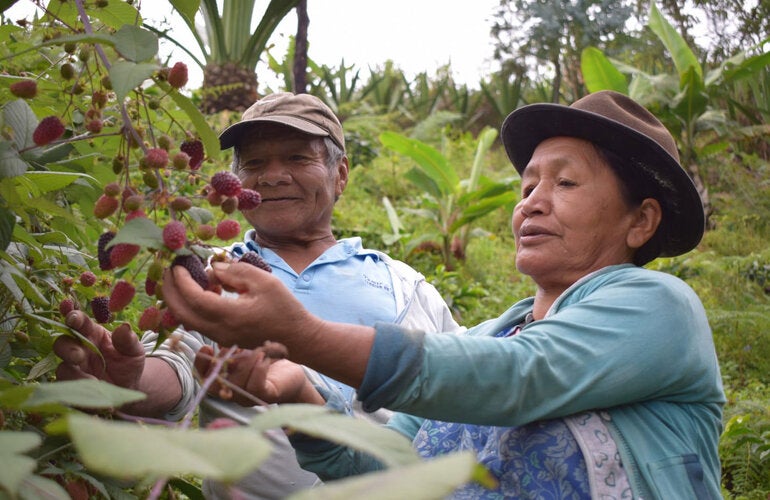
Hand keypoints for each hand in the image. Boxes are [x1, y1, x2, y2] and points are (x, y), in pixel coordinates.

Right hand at [53, 310, 144, 389]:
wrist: (129, 388)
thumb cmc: (129, 363)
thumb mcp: (134, 351)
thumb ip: (128, 340)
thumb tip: (124, 327)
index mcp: (92, 335)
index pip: (79, 323)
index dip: (73, 318)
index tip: (72, 318)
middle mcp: (78, 350)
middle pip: (61, 344)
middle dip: (67, 348)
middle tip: (79, 356)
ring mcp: (74, 370)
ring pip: (62, 369)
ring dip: (74, 375)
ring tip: (94, 382)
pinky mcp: (73, 389)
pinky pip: (68, 392)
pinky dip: (80, 396)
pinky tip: (96, 400)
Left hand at [163, 261, 375, 388]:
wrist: (297, 338)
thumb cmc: (285, 308)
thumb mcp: (264, 281)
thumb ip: (236, 272)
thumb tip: (214, 268)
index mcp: (228, 316)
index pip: (193, 297)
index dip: (181, 279)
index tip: (178, 263)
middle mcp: (219, 330)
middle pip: (181, 313)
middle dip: (170, 290)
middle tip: (169, 269)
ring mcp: (220, 337)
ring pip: (187, 320)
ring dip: (180, 299)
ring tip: (182, 278)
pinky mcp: (224, 338)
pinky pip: (199, 322)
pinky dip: (192, 306)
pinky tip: (204, 290)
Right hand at [195, 345, 322, 405]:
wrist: (298, 368)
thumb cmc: (269, 355)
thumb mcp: (247, 347)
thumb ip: (231, 344)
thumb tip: (218, 333)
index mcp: (227, 379)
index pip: (204, 378)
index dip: (200, 365)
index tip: (206, 347)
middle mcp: (234, 392)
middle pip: (214, 386)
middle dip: (221, 364)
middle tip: (232, 348)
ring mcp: (250, 397)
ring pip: (237, 384)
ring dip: (245, 362)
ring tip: (256, 348)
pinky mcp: (268, 395)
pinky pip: (256, 386)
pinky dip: (259, 369)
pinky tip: (265, 357)